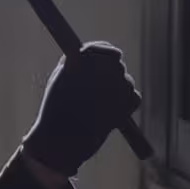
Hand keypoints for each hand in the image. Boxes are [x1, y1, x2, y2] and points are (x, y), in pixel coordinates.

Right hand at [19, 42, 141, 178]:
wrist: (62, 140)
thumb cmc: (56, 110)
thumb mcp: (59, 80)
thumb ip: (76, 64)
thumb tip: (89, 55)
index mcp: (87, 59)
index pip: (104, 49)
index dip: (106, 53)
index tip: (106, 58)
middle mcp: (105, 68)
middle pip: (117, 65)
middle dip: (111, 73)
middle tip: (100, 87)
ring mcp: (119, 85)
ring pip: (126, 82)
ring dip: (118, 90)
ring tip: (99, 106)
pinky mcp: (128, 104)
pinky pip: (133, 97)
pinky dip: (126, 103)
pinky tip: (110, 113)